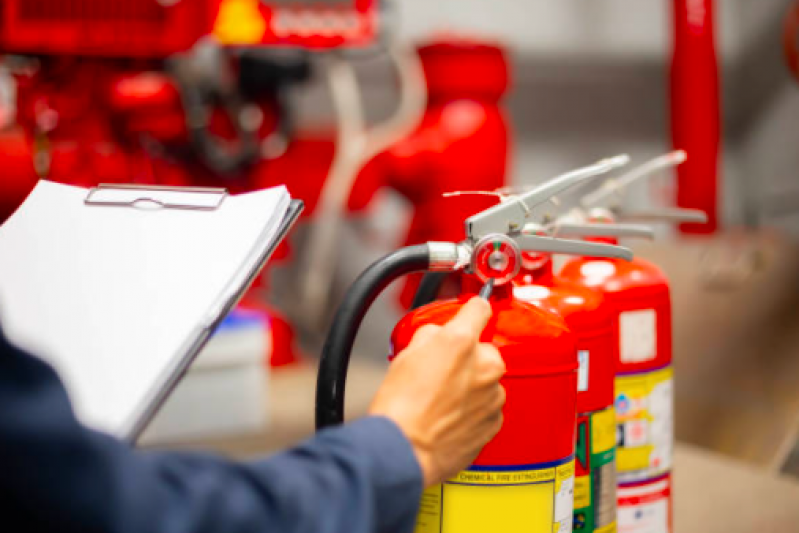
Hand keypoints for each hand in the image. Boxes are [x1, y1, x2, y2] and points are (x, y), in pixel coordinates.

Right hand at [369, 297, 505, 486]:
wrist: (404, 450)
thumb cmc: (400, 408)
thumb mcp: (404, 355)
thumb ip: (430, 335)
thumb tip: (438, 336)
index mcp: (461, 342)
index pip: (480, 308)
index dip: (472, 309)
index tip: (473, 311)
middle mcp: (484, 366)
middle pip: (483, 350)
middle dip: (465, 357)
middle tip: (439, 372)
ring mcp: (492, 396)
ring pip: (485, 380)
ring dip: (470, 384)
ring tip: (441, 400)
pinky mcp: (493, 422)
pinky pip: (487, 406)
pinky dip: (473, 409)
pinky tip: (449, 416)